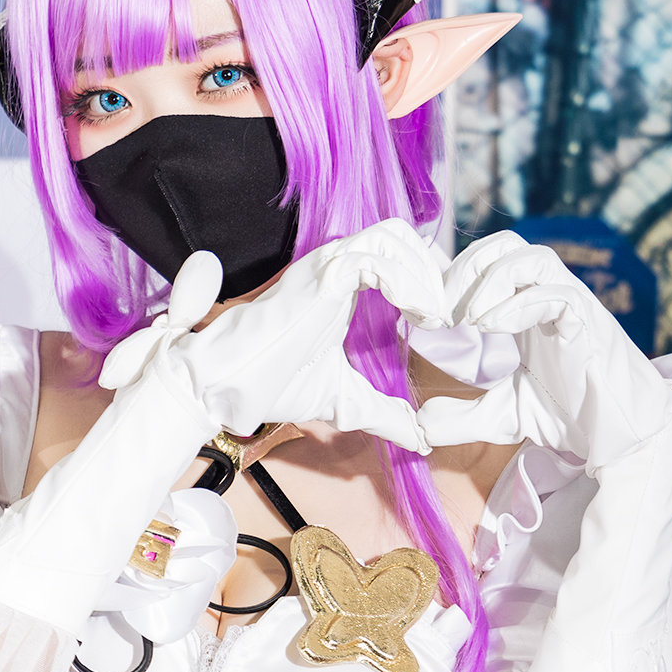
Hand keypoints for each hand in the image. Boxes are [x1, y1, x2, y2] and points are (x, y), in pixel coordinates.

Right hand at [102, 225, 437, 451]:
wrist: (227, 388)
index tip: (441, 320)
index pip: (393, 254)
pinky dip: (406, 282)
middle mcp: (333, 266)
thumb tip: (419, 437)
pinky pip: (376, 259)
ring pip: (390, 236)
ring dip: (423, 273)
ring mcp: (326, 267)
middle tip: (444, 314)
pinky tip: (420, 316)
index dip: (424, 277)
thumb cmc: (272, 385)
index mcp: (339, 284)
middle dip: (429, 268)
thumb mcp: (344, 401)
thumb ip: (383, 412)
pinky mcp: (322, 278)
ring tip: (436, 315)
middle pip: (399, 234)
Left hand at [417, 234, 666, 468]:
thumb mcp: (503, 417)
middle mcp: (547, 296)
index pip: (486, 263)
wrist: (621, 437)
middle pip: (504, 245)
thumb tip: (422, 422)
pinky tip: (491, 327)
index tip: (424, 312)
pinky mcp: (589, 321)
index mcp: (525, 307)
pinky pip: (555, 292)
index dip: (451, 276)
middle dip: (464, 270)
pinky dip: (517, 303)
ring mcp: (571, 304)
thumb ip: (463, 417)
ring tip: (467, 319)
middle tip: (440, 312)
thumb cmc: (571, 417)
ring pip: (531, 256)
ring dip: (489, 280)